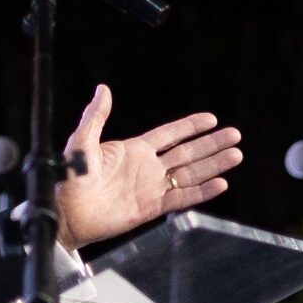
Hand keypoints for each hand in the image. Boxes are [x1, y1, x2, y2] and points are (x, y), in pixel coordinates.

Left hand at [57, 84, 242, 253]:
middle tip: (235, 135)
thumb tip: (103, 89)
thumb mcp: (81, 142)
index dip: (190, 126)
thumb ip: (96, 117)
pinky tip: (221, 183)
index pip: (169, 135)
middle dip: (211, 144)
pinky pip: (181, 198)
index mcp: (133, 150)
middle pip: (186, 153)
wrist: (65, 212)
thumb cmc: (68, 177)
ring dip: (213, 165)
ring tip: (236, 155)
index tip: (212, 119)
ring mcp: (150, 188)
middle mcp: (146, 168)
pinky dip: (201, 191)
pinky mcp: (150, 208)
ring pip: (189, 174)